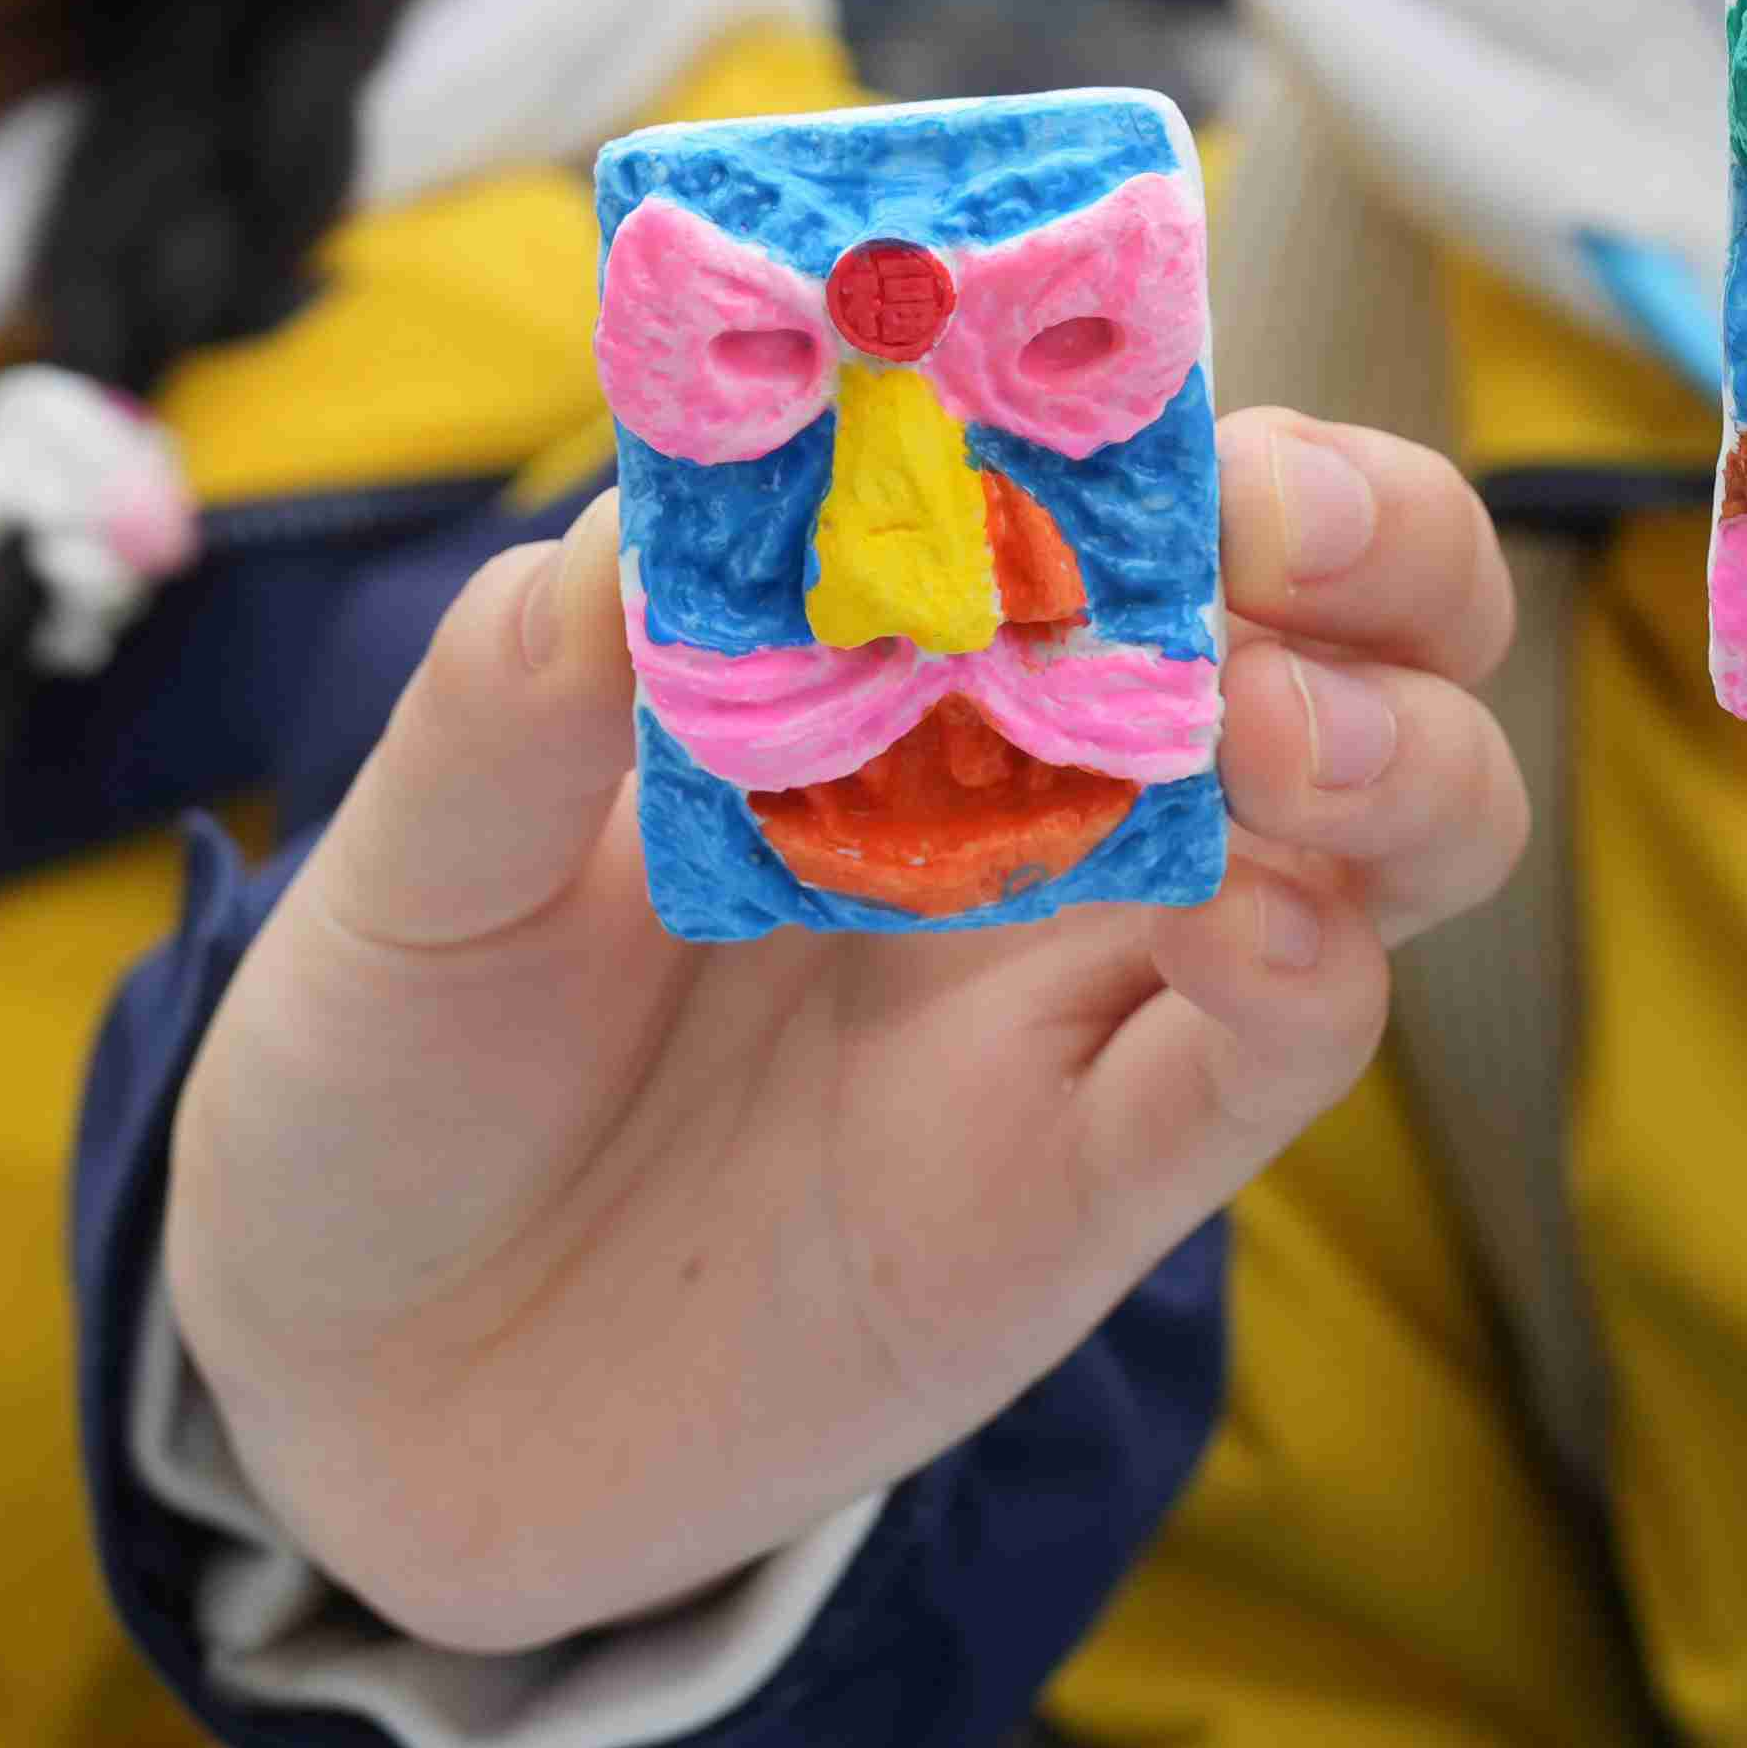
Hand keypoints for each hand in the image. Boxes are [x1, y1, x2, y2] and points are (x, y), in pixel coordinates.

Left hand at [164, 412, 1528, 1650]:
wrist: (354, 1395)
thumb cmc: (397, 1069)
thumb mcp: (410, 861)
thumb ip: (517, 695)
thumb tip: (636, 527)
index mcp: (902, 656)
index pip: (1130, 467)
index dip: (1171, 389)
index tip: (1131, 353)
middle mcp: (1046, 795)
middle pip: (1356, 615)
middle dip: (1376, 533)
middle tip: (1266, 528)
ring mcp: (1089, 987)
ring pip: (1391, 821)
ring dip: (1392, 740)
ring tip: (1274, 728)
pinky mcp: (1089, 1188)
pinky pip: (1283, 1059)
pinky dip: (1314, 970)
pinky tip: (1250, 921)